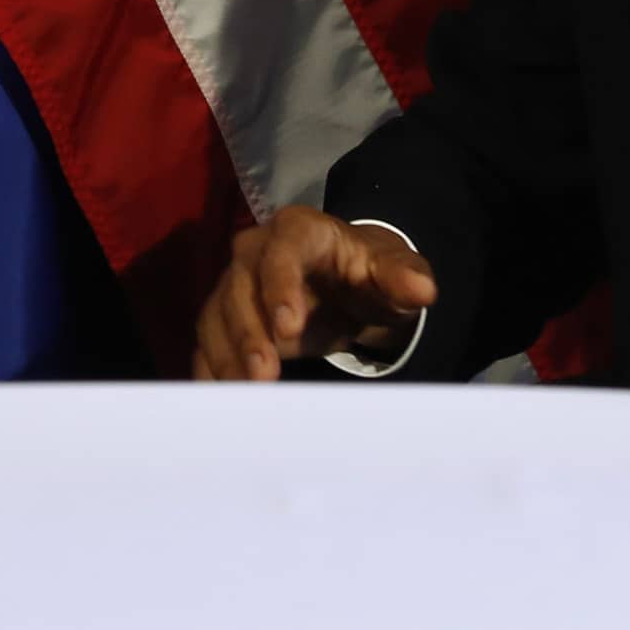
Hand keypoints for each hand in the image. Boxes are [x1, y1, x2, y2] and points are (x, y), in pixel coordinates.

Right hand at [191, 206, 437, 380]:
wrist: (343, 285)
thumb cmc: (367, 274)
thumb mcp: (392, 271)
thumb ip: (403, 278)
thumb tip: (422, 290)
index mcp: (298, 230)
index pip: (282, 251)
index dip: (280, 286)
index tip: (289, 328)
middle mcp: (255, 252)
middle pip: (241, 287)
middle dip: (249, 333)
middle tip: (264, 375)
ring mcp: (233, 285)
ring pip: (217, 316)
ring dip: (227, 356)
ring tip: (246, 395)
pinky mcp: (223, 318)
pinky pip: (208, 342)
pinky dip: (211, 369)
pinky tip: (222, 398)